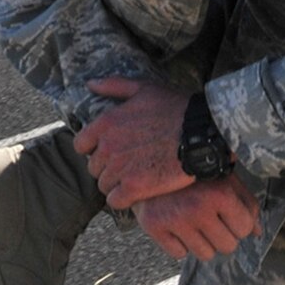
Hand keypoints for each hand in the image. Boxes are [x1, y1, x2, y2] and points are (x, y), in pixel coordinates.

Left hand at [75, 78, 193, 206]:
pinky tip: (137, 193)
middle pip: (94, 168)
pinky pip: (116, 201)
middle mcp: (108, 147)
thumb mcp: (144, 88)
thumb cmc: (177, 108)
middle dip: (108, 167)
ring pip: (104, 185)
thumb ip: (114, 85)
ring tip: (136, 179)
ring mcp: (120, 169)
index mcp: (106, 124)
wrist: (203, 132)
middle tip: (129, 165)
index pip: (81, 145)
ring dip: (117, 184)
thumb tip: (90, 84)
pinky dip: (124, 199)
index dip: (94, 149)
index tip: (111, 150)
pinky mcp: (135, 188)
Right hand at [134, 180, 261, 261]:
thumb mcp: (225, 179)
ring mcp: (174, 219)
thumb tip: (258, 232)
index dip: (239, 223)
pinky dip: (180, 243)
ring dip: (203, 242)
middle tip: (211, 219)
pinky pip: (179, 254)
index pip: (244, 229)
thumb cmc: (195, 172)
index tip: (229, 214)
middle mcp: (197, 208)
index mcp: (220, 194)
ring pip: (205, 255)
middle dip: (223, 235)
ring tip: (194, 221)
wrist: (150, 160)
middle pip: (227, 246)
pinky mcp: (154, 227)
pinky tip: (177, 224)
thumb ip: (246, 204)